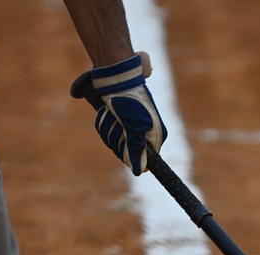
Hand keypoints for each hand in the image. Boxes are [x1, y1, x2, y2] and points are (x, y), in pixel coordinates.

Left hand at [91, 52, 166, 175]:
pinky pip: (106, 130)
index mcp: (155, 136)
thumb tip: (140, 171)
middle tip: (120, 121)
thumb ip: (137, 150)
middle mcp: (144, 133)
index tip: (126, 139)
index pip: (143, 160)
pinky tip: (107, 110)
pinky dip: (104, 121)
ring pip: (113, 140)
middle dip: (117, 137)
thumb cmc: (129, 101)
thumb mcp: (135, 127)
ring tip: (113, 112)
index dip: (130, 154)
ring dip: (109, 127)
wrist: (117, 77)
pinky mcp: (117, 120)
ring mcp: (130, 127)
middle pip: (124, 151)